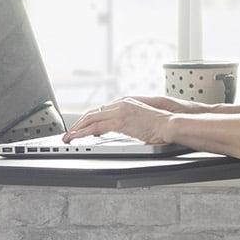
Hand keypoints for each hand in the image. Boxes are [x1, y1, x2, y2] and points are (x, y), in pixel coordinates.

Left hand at [60, 97, 179, 142]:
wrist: (169, 124)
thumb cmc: (161, 125)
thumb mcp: (142, 121)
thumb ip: (130, 123)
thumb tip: (125, 130)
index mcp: (125, 103)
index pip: (101, 110)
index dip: (89, 119)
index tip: (82, 127)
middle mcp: (120, 104)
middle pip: (92, 113)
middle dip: (79, 123)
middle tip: (70, 133)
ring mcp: (119, 111)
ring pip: (90, 119)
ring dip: (78, 129)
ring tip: (69, 137)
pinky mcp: (120, 121)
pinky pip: (96, 127)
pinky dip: (84, 132)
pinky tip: (78, 137)